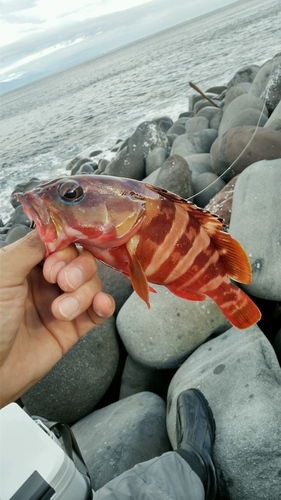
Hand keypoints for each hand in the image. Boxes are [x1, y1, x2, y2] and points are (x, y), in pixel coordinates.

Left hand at [0, 230, 114, 406]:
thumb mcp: (2, 274)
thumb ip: (30, 247)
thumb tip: (54, 228)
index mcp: (26, 264)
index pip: (60, 244)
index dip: (65, 249)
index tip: (56, 261)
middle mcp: (45, 281)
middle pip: (81, 261)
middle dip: (77, 270)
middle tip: (62, 283)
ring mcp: (61, 303)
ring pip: (91, 284)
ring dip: (83, 294)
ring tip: (62, 312)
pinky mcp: (73, 327)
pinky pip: (98, 310)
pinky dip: (104, 305)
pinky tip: (101, 306)